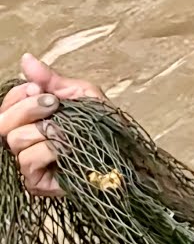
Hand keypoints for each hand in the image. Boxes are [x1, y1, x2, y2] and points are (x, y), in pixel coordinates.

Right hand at [0, 53, 105, 196]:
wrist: (130, 156)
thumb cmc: (108, 128)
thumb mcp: (82, 96)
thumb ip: (52, 80)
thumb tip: (27, 59)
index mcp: (32, 122)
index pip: (6, 106)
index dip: (19, 95)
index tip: (42, 91)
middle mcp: (26, 142)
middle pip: (2, 122)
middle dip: (27, 108)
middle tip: (54, 105)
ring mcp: (30, 164)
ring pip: (15, 139)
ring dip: (44, 129)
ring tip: (68, 131)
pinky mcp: (38, 183)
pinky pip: (28, 160)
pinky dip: (48, 150)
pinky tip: (67, 149)